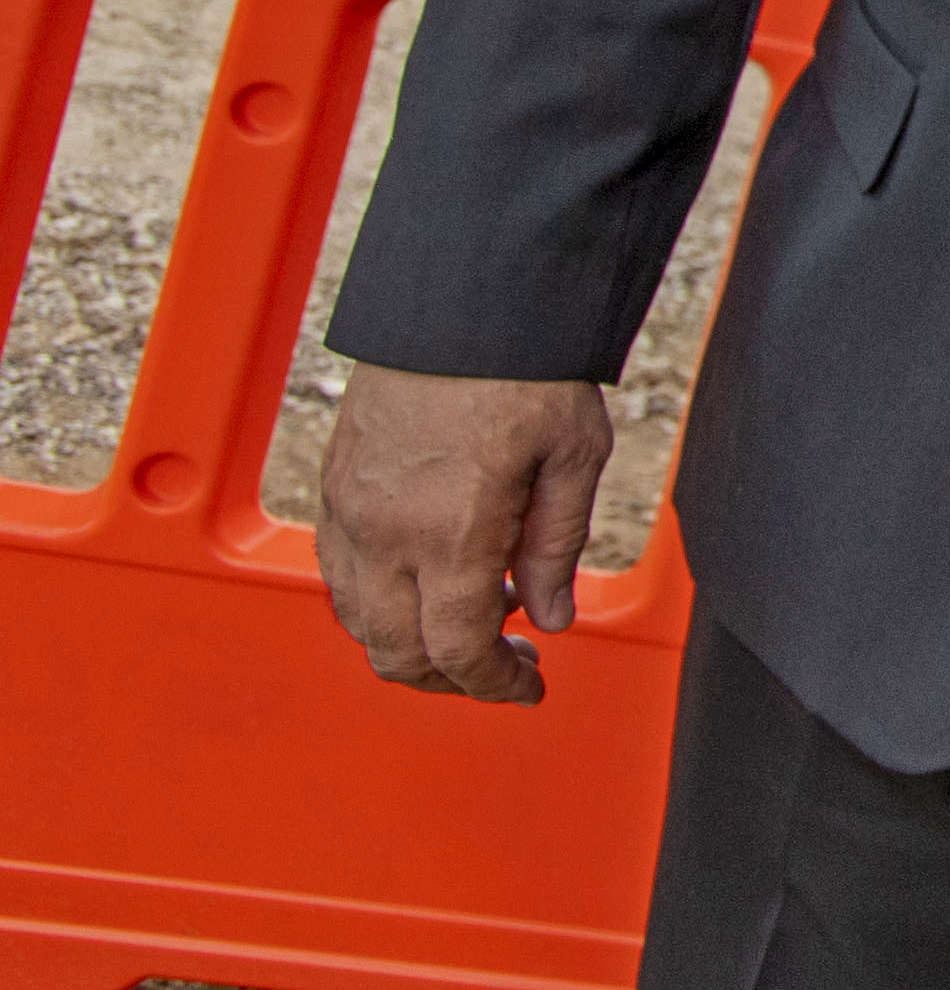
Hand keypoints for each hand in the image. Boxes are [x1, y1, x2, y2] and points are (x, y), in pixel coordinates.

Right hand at [315, 365, 616, 704]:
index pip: (457, 649)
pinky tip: (430, 583)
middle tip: (505, 666)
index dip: (494, 686)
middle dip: (449, 679)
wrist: (460, 300)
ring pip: (356, 621)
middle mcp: (384, 531)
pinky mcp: (333, 486)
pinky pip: (339, 575)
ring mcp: (348, 511)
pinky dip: (377, 603)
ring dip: (408, 643)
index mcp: (450, 532)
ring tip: (475, 621)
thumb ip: (557, 547)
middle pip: (395, 653)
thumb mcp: (575, 457)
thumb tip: (552, 618)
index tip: (527, 688)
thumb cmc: (526, 368)